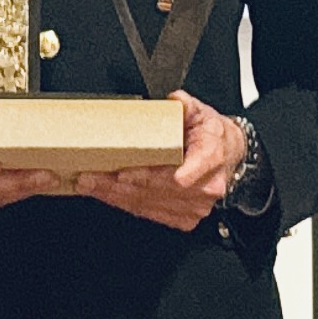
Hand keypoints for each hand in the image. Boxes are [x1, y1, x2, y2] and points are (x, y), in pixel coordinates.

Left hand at [82, 93, 245, 231]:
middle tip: (90, 176)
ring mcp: (193, 206)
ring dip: (114, 196)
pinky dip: (123, 203)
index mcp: (211, 158)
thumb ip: (188, 106)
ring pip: (147, 204)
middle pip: (155, 190)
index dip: (151, 176)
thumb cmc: (212, 137)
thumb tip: (176, 100)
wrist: (228, 157)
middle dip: (118, 184)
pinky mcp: (183, 218)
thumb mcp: (204, 113)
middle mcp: (204, 188)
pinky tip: (104, 194)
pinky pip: (147, 212)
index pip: (182, 174)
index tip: (126, 174)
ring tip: (89, 184)